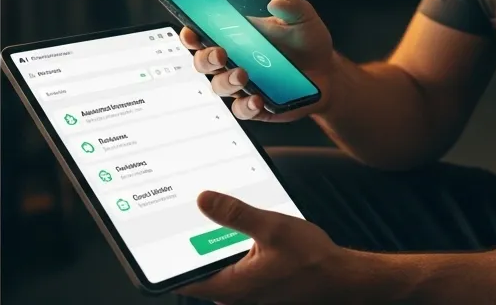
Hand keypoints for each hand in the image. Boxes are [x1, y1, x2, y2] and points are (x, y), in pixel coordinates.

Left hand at [177, 191, 362, 304]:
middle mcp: (236, 295)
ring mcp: (247, 293)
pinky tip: (233, 228)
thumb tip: (203, 200)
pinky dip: (227, 249)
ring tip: (203, 217)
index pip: (182, 281)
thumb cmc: (313, 261)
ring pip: (215, 268)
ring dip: (208, 246)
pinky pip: (231, 268)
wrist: (343, 279)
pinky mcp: (257, 287)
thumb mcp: (271, 228)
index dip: (164, 263)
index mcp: (232, 287)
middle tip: (177, 217)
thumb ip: (236, 214)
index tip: (152, 243)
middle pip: (196, 272)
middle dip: (186, 247)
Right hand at [185, 0, 335, 122]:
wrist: (327, 73)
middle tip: (220, 54)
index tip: (190, 32)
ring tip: (243, 75)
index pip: (203, 35)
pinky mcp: (256, 106)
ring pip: (218, 86)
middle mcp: (233, 61)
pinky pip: (241, 110)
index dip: (190, 35)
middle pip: (203, 62)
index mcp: (235, 37)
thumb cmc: (307, 43)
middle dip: (205, 58)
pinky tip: (257, 100)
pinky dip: (245, 106)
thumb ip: (291, 4)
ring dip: (226, 81)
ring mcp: (242, 85)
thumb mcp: (302, 18)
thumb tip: (276, 1)